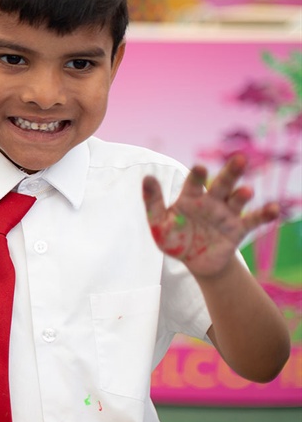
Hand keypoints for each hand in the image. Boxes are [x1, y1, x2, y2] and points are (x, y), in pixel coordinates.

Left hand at [143, 153, 280, 278]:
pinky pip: (253, 220)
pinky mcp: (238, 229)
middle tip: (239, 159)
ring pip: (237, 199)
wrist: (194, 262)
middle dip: (230, 172)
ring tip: (246, 190)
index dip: (197, 176)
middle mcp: (211, 202)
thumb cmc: (175, 239)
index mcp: (190, 198)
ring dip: (242, 194)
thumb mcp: (159, 224)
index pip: (194, 183)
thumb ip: (153, 202)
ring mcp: (226, 214)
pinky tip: (273, 209)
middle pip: (222, 184)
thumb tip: (147, 177)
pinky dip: (264, 214)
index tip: (200, 168)